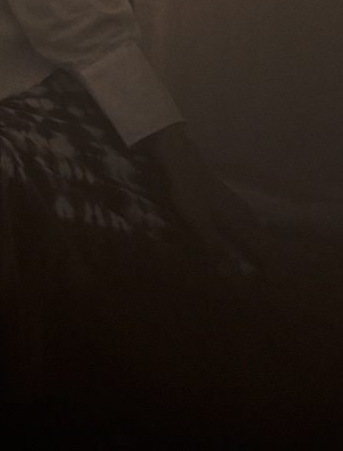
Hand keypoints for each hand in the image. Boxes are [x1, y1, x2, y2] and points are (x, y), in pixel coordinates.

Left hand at [141, 124, 282, 282]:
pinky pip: (254, 232)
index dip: (273, 274)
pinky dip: (256, 248)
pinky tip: (246, 256)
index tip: (273, 294)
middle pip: (269, 247)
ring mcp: (242, 211)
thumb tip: (230, 274)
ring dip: (264, 259)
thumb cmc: (189, 192)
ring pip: (262, 239)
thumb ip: (213, 246)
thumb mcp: (197, 221)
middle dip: (272, 269)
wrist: (184, 163)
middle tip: (267, 293)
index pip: (267, 252)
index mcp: (242, 223)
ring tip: (260, 279)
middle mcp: (247, 217)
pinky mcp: (235, 209)